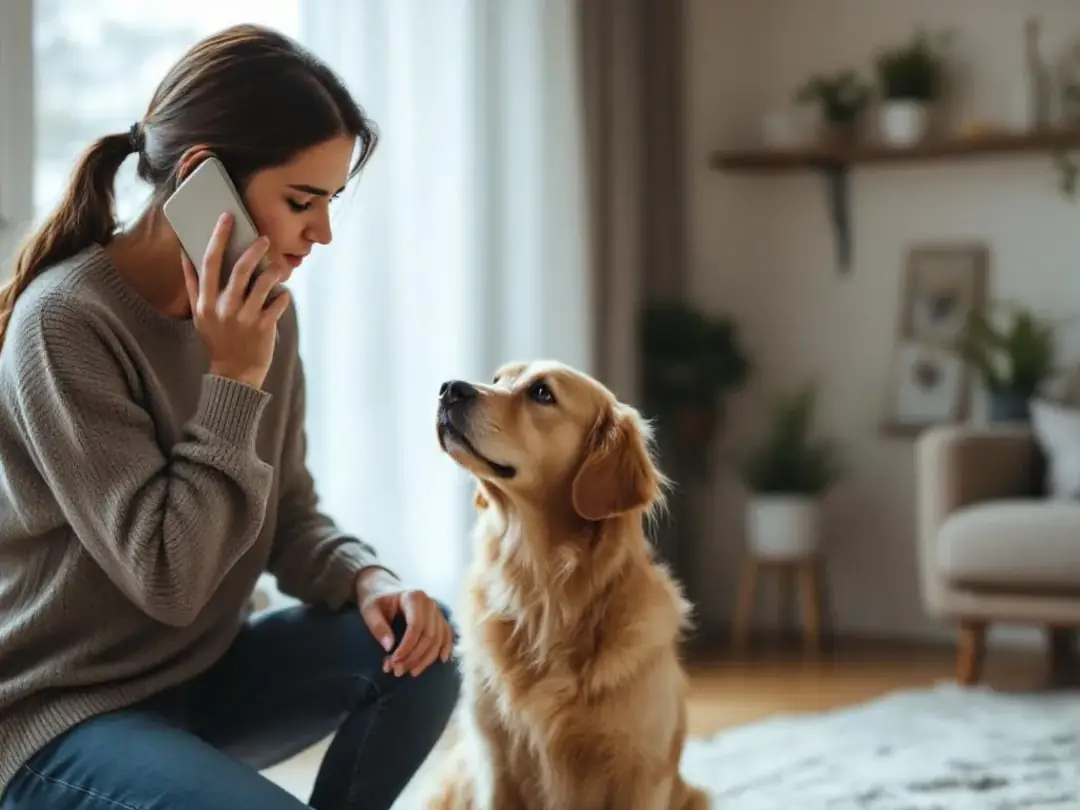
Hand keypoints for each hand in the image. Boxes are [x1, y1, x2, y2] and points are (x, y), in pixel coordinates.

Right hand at [182, 211, 290, 388]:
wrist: (234, 373)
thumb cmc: (217, 338)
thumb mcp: (199, 314)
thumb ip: (192, 284)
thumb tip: (185, 253)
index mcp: (205, 301)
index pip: (210, 261)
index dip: (218, 236)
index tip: (227, 217)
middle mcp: (224, 307)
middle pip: (240, 268)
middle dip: (255, 248)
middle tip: (264, 238)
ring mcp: (245, 317)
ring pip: (264, 282)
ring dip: (274, 270)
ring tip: (279, 267)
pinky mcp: (264, 327)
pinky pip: (279, 301)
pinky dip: (283, 295)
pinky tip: (281, 295)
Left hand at [355, 568, 453, 677]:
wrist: (383, 588)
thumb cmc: (375, 600)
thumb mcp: (369, 610)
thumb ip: (378, 627)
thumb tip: (389, 647)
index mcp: (413, 597)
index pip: (416, 626)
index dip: (407, 647)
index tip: (394, 661)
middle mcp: (430, 603)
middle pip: (428, 635)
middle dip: (414, 657)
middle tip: (398, 671)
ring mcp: (437, 610)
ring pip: (438, 639)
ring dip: (426, 659)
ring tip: (410, 672)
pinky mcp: (439, 618)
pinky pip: (446, 634)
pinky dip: (446, 647)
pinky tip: (442, 660)